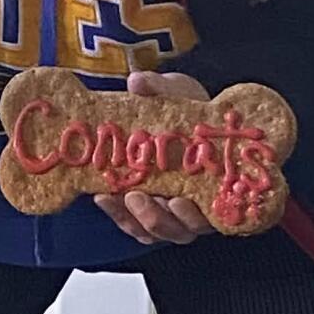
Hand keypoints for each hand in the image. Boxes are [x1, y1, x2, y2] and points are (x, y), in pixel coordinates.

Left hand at [94, 70, 213, 245]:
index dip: (192, 215)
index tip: (178, 199)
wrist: (170, 109)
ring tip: (119, 196)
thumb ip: (160, 89)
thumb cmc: (185, 107)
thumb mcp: (178, 92)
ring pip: (153, 231)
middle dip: (157, 217)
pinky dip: (117, 214)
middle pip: (177, 230)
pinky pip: (131, 224)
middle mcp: (192, 206)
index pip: (207, 213)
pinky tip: (101, 196)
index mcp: (211, 184)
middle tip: (138, 197)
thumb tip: (137, 82)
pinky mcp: (142, 212)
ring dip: (135, 218)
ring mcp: (167, 213)